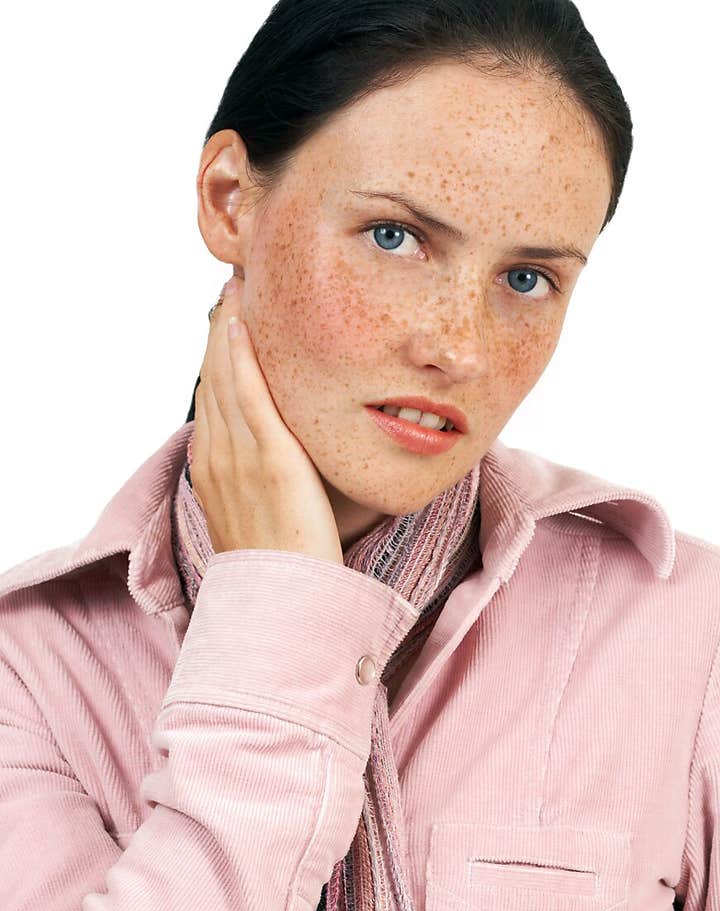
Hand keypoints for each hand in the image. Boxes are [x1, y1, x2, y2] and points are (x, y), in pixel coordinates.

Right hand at [190, 273, 343, 564]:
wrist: (281, 602)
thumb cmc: (283, 568)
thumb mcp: (269, 517)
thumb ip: (274, 483)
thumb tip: (295, 465)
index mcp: (216, 470)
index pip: (213, 399)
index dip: (218, 357)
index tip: (228, 321)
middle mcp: (218, 458)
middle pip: (212, 379)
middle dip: (220, 331)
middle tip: (231, 287)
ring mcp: (238, 458)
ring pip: (225, 378)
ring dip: (228, 329)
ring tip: (237, 288)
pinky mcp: (269, 460)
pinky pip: (248, 396)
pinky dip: (241, 356)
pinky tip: (243, 323)